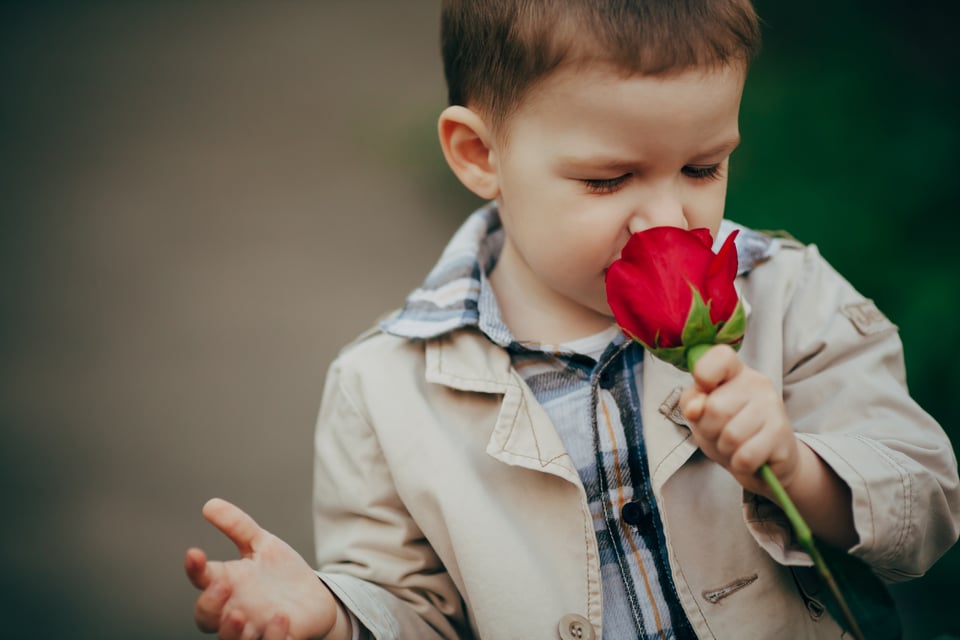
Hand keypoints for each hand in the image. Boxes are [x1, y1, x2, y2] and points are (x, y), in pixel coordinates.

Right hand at [185, 498, 341, 639]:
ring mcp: (255, 629)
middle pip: (206, 618)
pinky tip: (282, 618)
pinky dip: (273, 636)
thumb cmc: (281, 573)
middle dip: (210, 605)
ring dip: (232, 631)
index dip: (194, 569)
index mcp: (227, 584)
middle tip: (222, 586)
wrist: (314, 598)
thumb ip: (238, 526)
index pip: (201, 580)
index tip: (194, 553)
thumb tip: (209, 504)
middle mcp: (234, 610)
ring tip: (240, 614)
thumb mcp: (263, 545)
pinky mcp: (279, 639)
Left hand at [678, 345, 800, 495]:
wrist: (768, 462)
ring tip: (735, 446)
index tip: (705, 389)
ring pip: (730, 436)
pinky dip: (739, 464)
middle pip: (715, 408)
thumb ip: (691, 402)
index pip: (720, 356)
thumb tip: (695, 408)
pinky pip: (745, 456)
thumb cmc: (729, 430)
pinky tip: (747, 459)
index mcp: (735, 372)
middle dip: (709, 430)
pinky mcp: (782, 435)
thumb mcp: (702, 414)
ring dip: (725, 449)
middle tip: (720, 433)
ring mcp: (773, 407)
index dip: (704, 374)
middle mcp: (757, 383)